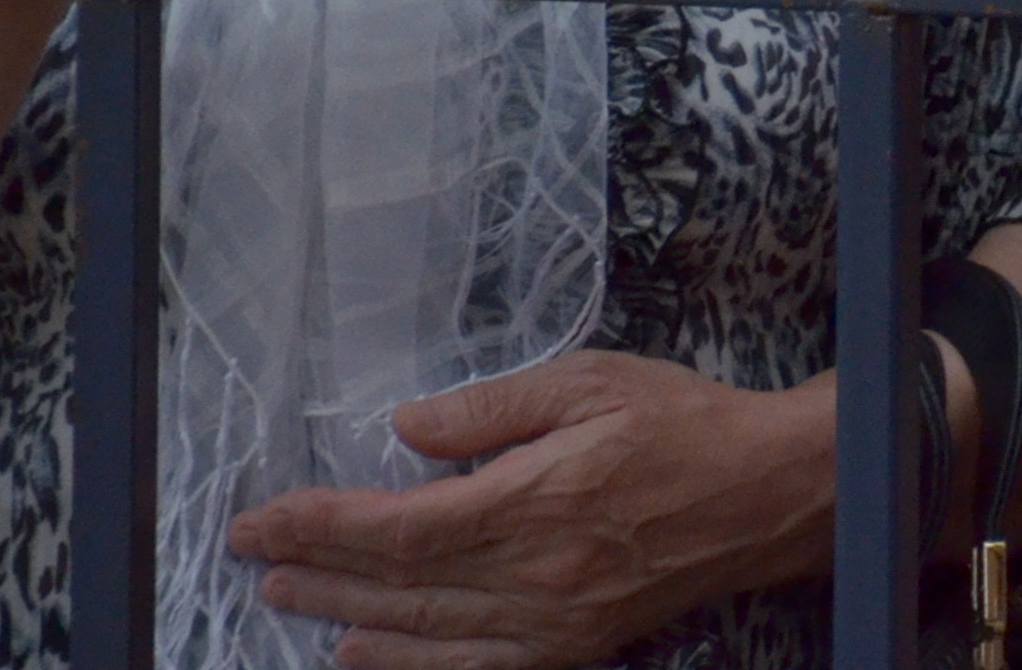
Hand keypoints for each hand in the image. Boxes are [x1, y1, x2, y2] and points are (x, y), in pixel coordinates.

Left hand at [226, 350, 827, 667]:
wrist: (768, 493)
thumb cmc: (684, 424)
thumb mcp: (593, 381)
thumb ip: (494, 409)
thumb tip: (406, 431)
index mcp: (537, 501)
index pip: (400, 525)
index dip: (321, 524)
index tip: (264, 514)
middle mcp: (536, 575)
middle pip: (399, 584)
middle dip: (317, 567)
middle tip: (253, 553)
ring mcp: (553, 622)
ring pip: (424, 633)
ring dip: (345, 617)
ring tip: (288, 597)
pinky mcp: (573, 646)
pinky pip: (473, 667)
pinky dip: (409, 665)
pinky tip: (363, 654)